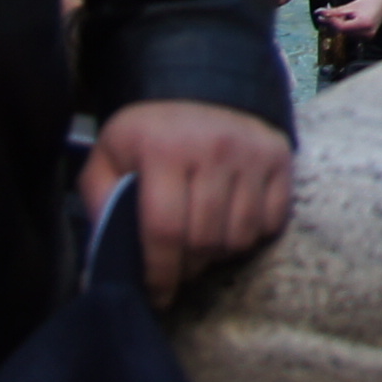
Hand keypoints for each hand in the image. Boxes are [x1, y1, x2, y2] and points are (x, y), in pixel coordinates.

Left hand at [79, 99, 293, 302]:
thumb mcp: (109, 157)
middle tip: (178, 264)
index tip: (157, 294)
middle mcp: (213, 147)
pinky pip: (271, 221)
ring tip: (202, 241)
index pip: (164, 230)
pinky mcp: (279, 156)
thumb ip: (101, 202)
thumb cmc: (150, 135)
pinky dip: (251, 233)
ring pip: (240, 236)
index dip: (159, 272)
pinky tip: (230, 220)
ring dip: (219, 252)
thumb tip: (106, 258)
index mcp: (164, 149)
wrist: (200, 86)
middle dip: (188, 266)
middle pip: (204, 240)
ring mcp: (251, 152)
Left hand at [316, 0, 381, 38]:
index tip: (320, 15)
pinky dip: (346, 27)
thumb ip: (335, 11)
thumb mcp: (352, 5)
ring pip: (346, 33)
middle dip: (333, 23)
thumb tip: (320, 13)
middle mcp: (366, 33)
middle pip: (342, 31)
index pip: (341, 27)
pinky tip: (346, 19)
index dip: (330, 21)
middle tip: (324, 14)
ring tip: (339, 14)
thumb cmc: (372, 0)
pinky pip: (352, 33)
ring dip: (339, 25)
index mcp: (363, 24)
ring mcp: (368, 36)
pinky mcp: (367, 36)